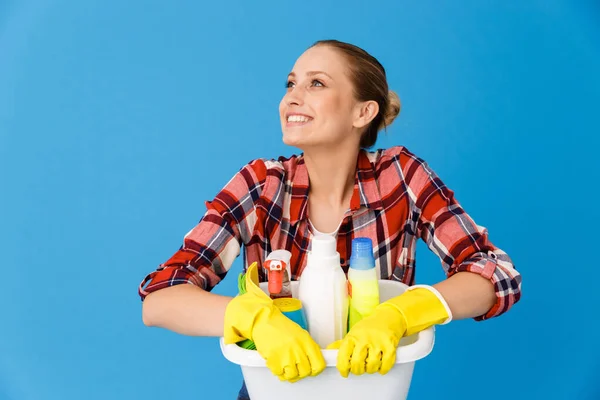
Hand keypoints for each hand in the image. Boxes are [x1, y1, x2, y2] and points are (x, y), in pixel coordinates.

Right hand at [224, 263, 325, 381]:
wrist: (264, 321)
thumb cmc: (281, 327)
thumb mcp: (300, 334)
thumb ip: (307, 348)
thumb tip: (313, 362)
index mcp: (307, 342)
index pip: (318, 364)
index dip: (314, 370)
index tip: (310, 370)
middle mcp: (298, 349)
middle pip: (305, 372)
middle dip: (299, 373)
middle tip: (294, 368)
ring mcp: (286, 355)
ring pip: (292, 376)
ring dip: (288, 374)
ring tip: (284, 366)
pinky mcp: (274, 359)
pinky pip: (278, 374)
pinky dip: (277, 371)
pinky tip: (275, 362)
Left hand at [327, 304, 405, 376]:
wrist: (387, 318)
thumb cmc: (369, 327)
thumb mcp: (353, 333)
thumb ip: (342, 344)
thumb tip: (329, 351)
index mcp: (352, 336)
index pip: (343, 356)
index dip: (343, 368)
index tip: (345, 372)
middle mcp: (364, 338)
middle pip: (357, 363)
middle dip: (357, 370)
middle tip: (359, 369)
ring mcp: (377, 342)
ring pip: (371, 366)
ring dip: (370, 370)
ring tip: (370, 365)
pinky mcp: (390, 346)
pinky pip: (385, 365)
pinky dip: (383, 369)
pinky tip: (380, 366)